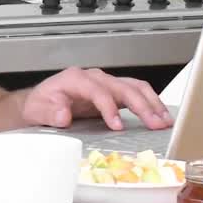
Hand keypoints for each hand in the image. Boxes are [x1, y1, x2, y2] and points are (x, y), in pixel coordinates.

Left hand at [20, 67, 171, 130]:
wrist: (40, 103)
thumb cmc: (40, 105)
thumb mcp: (38, 110)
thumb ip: (50, 113)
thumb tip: (64, 115)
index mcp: (75, 79)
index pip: (97, 90)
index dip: (109, 107)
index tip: (117, 125)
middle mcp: (93, 77)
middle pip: (122, 86)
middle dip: (141, 105)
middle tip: (155, 123)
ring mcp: (104, 83)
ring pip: (133, 87)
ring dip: (151, 102)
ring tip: (164, 120)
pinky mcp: (112, 92)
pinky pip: (134, 93)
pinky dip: (149, 102)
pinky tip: (160, 115)